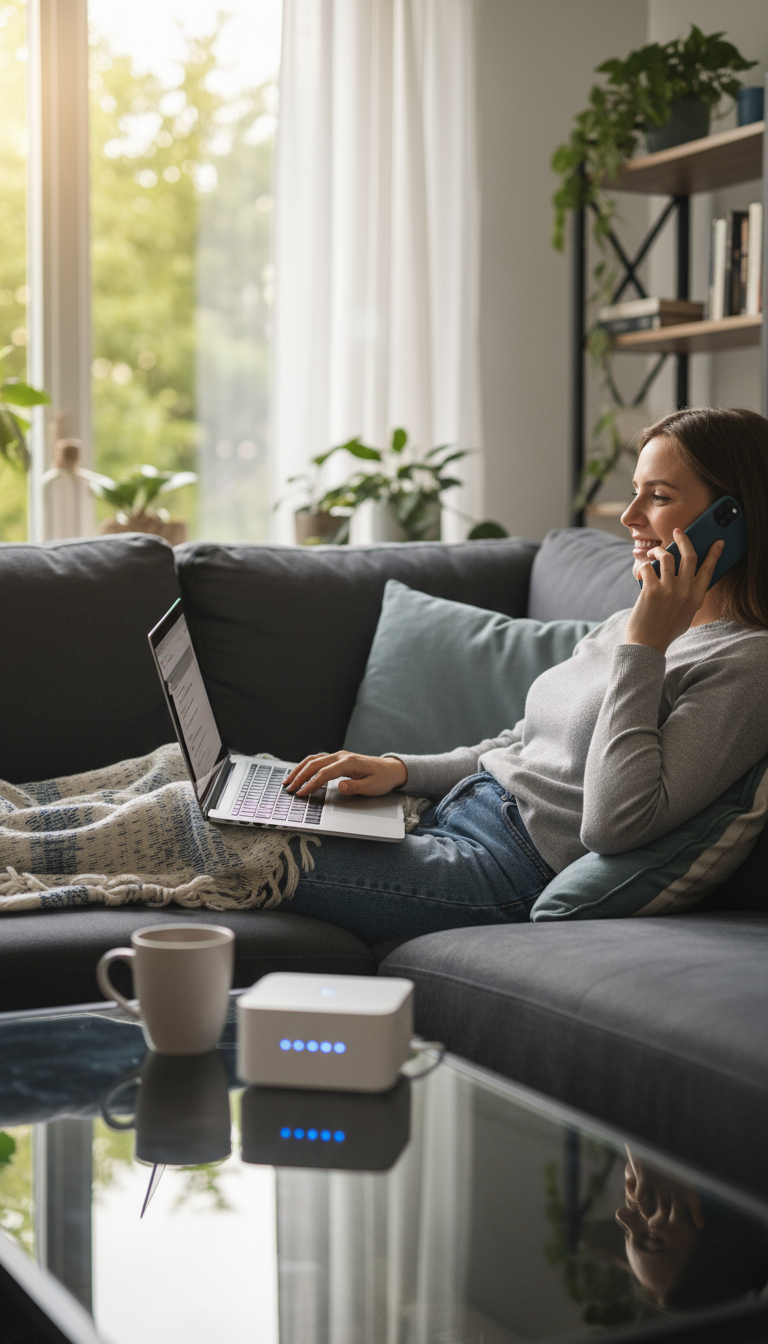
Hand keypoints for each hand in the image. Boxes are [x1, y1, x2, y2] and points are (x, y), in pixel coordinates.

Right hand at [283, 751, 407, 797]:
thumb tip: (339, 787)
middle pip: (315, 764)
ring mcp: (339, 756)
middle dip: (300, 776)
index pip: (324, 773)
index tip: (302, 793)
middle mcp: (342, 756)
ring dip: (299, 769)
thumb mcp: (372, 787)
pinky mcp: (338, 758)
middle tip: (289, 788)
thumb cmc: (382, 779)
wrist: (391, 769)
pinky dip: (306, 766)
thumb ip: (355, 787)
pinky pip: (318, 760)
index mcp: (349, 762)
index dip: (311, 783)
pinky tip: (299, 772)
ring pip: (314, 759)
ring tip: (288, 780)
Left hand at [624, 529, 723, 654]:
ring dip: (659, 550)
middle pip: (689, 556)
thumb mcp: (687, 614)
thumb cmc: (665, 629)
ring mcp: (669, 589)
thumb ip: (690, 597)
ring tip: (654, 551)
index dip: (714, 554)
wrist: (648, 644)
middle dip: (684, 539)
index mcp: (697, 597)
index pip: (709, 569)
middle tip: (678, 531)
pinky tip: (640, 569)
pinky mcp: (652, 590)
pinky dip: (643, 565)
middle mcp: (686, 591)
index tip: (717, 542)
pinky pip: (648, 567)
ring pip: (667, 557)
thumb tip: (689, 577)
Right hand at [624, 1149, 703, 1229]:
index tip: (700, 1226)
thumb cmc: (654, 1141)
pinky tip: (636, 1199)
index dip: (698, 1212)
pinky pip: (641, 1198)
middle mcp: (676, 1178)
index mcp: (684, 1172)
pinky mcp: (645, 1177)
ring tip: (651, 1223)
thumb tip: (675, 1187)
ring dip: (656, 1219)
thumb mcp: (668, 1155)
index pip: (694, 1197)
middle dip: (672, 1220)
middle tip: (665, 1223)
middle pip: (678, 1209)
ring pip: (662, 1209)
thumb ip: (673, 1171)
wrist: (642, 1128)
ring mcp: (661, 1178)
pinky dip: (638, 1202)